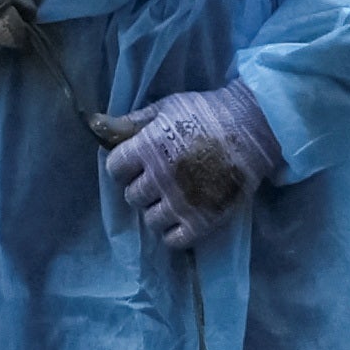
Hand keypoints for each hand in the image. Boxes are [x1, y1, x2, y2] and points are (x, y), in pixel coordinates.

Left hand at [94, 83, 281, 253]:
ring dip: (158, 211)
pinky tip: (182, 218)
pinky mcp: (203, 220)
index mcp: (148, 148)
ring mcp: (181, 202)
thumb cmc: (206, 112)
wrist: (253, 126)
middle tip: (159, 179)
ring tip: (173, 198)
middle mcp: (161, 178)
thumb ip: (131, 122)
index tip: (137, 162)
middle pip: (132, 196)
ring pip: (151, 220)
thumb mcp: (166, 108)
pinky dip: (174, 232)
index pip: (115, 168)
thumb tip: (96, 124)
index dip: (124, 166)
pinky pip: (174, 240)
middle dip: (142, 188)